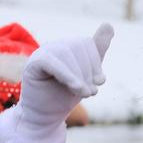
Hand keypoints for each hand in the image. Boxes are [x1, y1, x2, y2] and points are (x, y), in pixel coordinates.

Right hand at [0, 24, 112, 142]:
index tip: (100, 82)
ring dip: (79, 76)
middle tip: (91, 92)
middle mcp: (53, 46)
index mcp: (66, 46)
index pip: (86, 44)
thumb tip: (109, 24)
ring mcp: (41, 53)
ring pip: (65, 53)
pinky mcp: (32, 65)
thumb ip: (97, 50)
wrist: (45, 117)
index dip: (96, 63)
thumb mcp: (86, 74)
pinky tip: (75, 88)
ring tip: (84, 93)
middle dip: (88, 71)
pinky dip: (66, 75)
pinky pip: (51, 62)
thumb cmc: (64, 95)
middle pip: (76, 47)